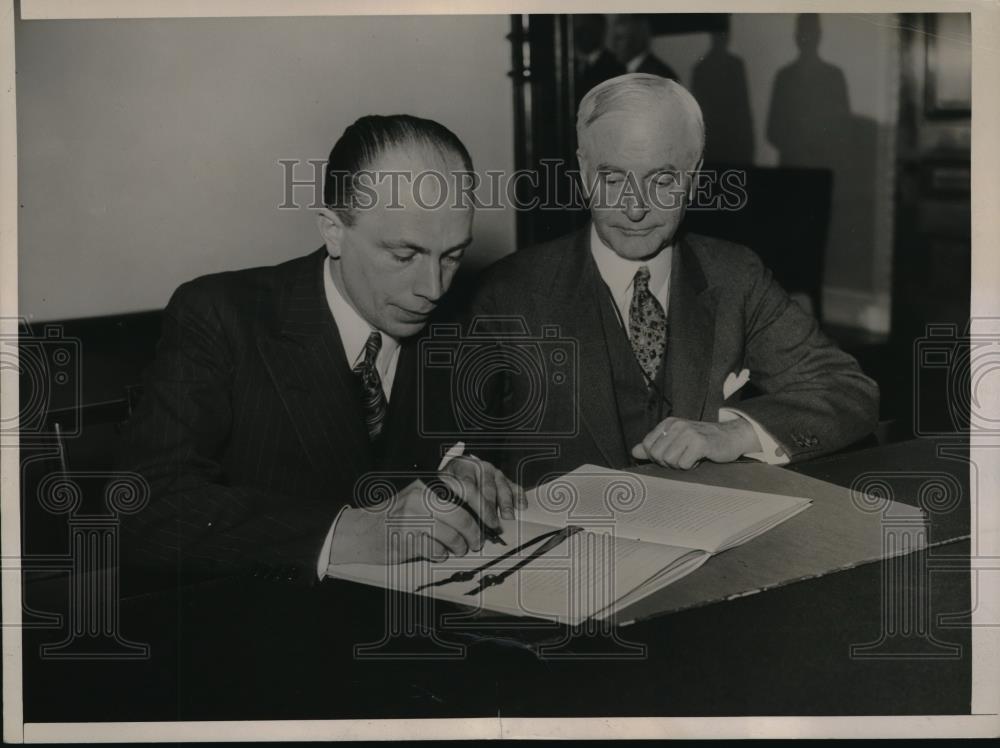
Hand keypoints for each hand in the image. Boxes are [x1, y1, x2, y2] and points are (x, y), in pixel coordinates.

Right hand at [329, 458, 523, 565]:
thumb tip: (483, 512)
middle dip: (476, 533)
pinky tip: (438, 553)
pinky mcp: (406, 539)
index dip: (485, 506)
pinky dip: (442, 555)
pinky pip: (436, 550)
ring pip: (451, 537)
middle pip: (461, 517)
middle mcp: (420, 497)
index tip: (493, 521)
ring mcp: (412, 518)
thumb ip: (448, 498)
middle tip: (478, 541)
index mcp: (428, 484)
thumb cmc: (398, 515)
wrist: (363, 530)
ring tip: (459, 549)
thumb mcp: (420, 497)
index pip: (466, 488)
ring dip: (460, 547)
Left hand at [631, 416, 760, 469]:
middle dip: (668, 463)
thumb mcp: (676, 441)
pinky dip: (691, 467)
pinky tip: (699, 459)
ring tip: (692, 458)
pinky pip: (684, 464)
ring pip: (669, 461)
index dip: (656, 457)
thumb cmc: (702, 442)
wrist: (731, 437)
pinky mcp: (700, 443)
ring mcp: (688, 432)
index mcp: (668, 423)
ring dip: (681, 465)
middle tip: (683, 458)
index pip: (647, 445)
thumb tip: (634, 452)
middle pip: (657, 455)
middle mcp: (676, 425)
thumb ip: (654, 446)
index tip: (671, 456)